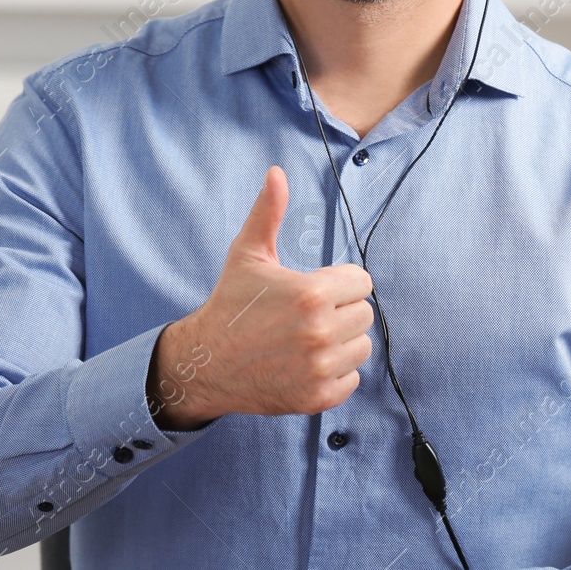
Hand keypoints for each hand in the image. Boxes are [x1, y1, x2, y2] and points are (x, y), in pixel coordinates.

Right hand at [146, 166, 373, 429]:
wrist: (206, 362)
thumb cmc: (231, 304)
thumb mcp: (248, 254)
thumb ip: (269, 212)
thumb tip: (277, 172)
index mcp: (311, 294)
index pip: (362, 282)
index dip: (339, 282)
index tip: (314, 289)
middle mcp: (319, 332)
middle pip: (364, 314)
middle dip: (341, 311)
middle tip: (307, 315)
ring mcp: (319, 368)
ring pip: (362, 347)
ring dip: (342, 342)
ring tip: (307, 338)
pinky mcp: (317, 397)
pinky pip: (353, 379)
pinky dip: (336, 374)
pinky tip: (306, 364)